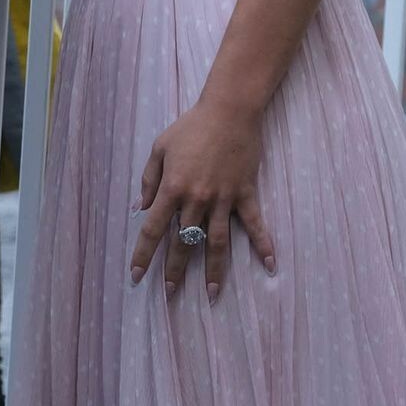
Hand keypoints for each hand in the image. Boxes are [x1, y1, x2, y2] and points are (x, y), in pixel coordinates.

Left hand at [129, 97, 274, 302]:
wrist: (228, 111)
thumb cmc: (191, 126)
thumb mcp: (160, 147)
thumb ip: (148, 179)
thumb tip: (138, 209)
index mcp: (172, 188)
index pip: (153, 229)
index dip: (143, 253)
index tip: (136, 275)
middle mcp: (197, 199)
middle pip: (184, 243)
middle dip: (175, 270)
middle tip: (170, 294)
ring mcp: (223, 199)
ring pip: (216, 243)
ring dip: (213, 270)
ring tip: (210, 293)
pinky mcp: (245, 194)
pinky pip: (255, 225)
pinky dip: (263, 245)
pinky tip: (270, 266)